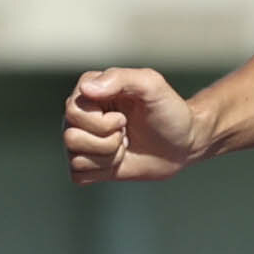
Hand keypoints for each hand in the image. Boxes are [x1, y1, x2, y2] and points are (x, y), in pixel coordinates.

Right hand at [66, 67, 207, 185]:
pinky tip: (118, 159)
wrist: (182, 143)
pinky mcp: (86, 163)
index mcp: (88, 89)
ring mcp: (81, 139)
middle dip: (107, 141)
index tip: (125, 118)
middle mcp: (79, 113)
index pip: (72, 111)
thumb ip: (121, 79)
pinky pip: (78, 175)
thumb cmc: (168, 111)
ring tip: (124, 144)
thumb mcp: (152, 86)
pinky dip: (103, 171)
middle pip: (70, 137)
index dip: (101, 122)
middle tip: (125, 131)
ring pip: (74, 158)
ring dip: (108, 156)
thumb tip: (86, 89)